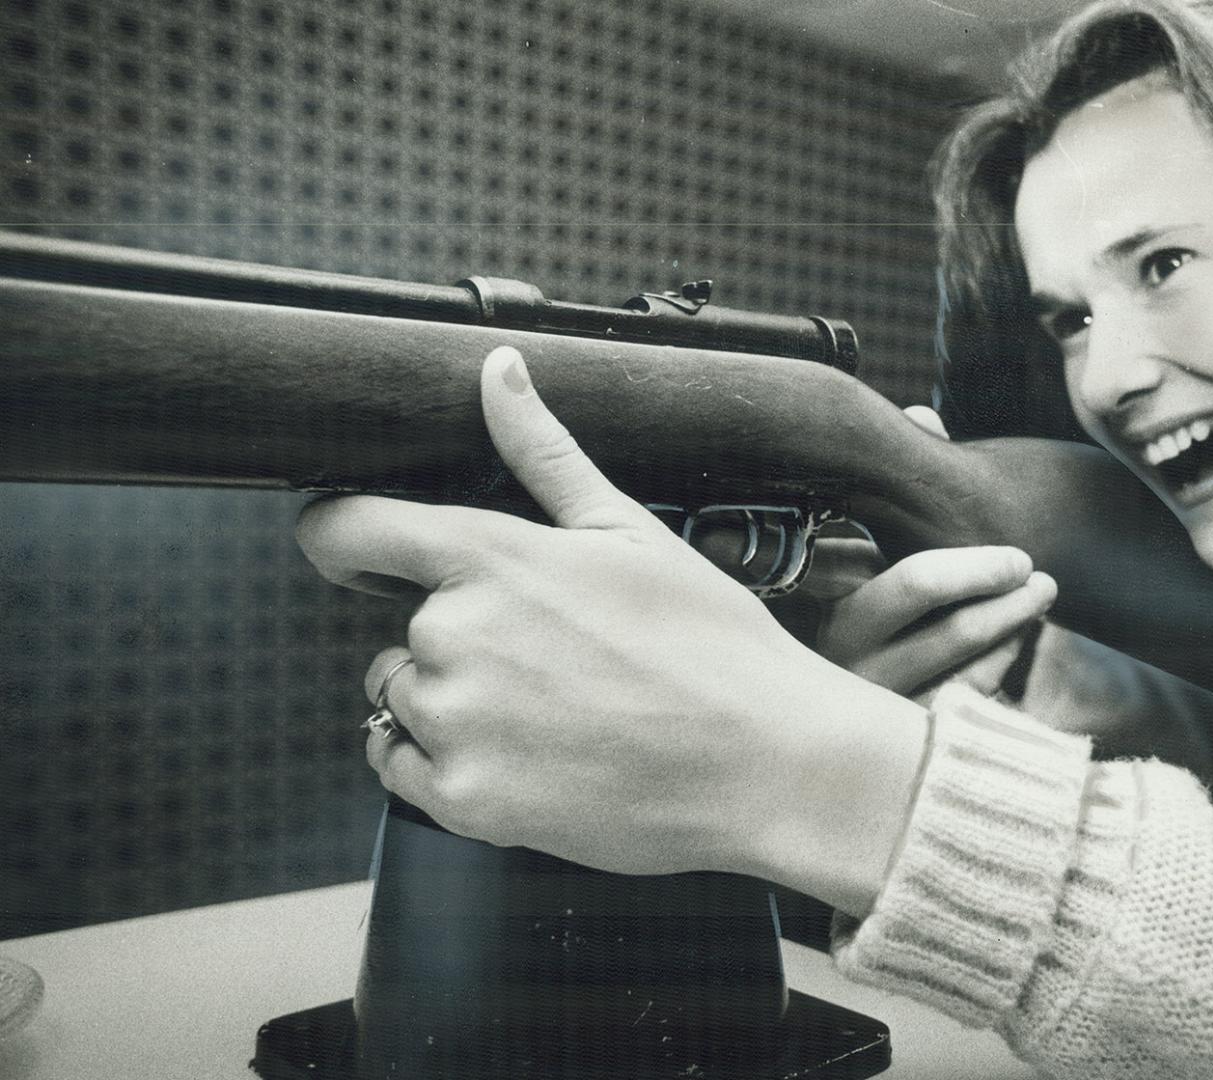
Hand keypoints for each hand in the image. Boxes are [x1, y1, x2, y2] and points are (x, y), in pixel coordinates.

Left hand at [297, 347, 927, 913]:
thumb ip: (543, 451)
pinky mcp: (466, 801)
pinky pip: (407, 772)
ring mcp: (458, 723)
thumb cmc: (713, 646)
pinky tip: (534, 761)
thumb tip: (498, 370)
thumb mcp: (631, 532)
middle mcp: (457, 637)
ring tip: (556, 717)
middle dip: (462, 645)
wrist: (766, 763)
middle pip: (404, 633)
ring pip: (405, 703)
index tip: (352, 552)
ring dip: (456, 708)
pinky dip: (454, 768)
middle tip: (559, 665)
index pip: (353, 529)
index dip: (337, 536)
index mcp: (493, 559)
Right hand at [786, 404, 1056, 698]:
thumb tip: (921, 414)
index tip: (1017, 556)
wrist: (794, 709)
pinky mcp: (898, 737)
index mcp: (829, 608)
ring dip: (1013, 629)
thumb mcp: (848, 546)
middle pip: (956, 631)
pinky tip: (1013, 643)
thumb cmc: (834, 595)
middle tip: (1040, 576)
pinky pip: (968, 706)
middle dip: (1007, 598)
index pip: (917, 584)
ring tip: (1040, 598)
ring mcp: (875, 706)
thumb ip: (885, 482)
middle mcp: (849, 665)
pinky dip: (998, 670)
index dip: (979, 568)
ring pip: (969, 670)